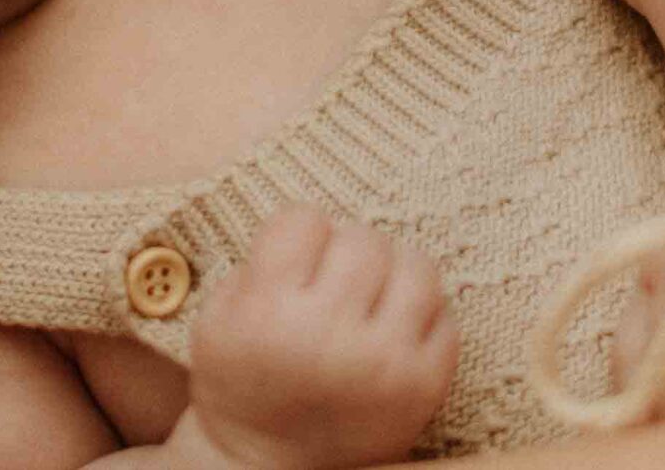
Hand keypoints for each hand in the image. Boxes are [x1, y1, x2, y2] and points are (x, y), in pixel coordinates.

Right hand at [175, 207, 458, 469]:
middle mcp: (327, 337)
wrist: (266, 469)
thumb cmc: (242, 380)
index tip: (295, 263)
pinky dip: (423, 318)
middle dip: (347, 253)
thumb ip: (262, 262)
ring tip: (371, 300)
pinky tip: (392, 335)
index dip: (299, 237)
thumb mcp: (219, 317)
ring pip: (417, 265)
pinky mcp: (424, 388)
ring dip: (394, 275)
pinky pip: (446, 315)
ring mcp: (384, 364)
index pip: (304, 219)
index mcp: (268, 314)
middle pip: (364, 239)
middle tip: (333, 284)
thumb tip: (325, 226)